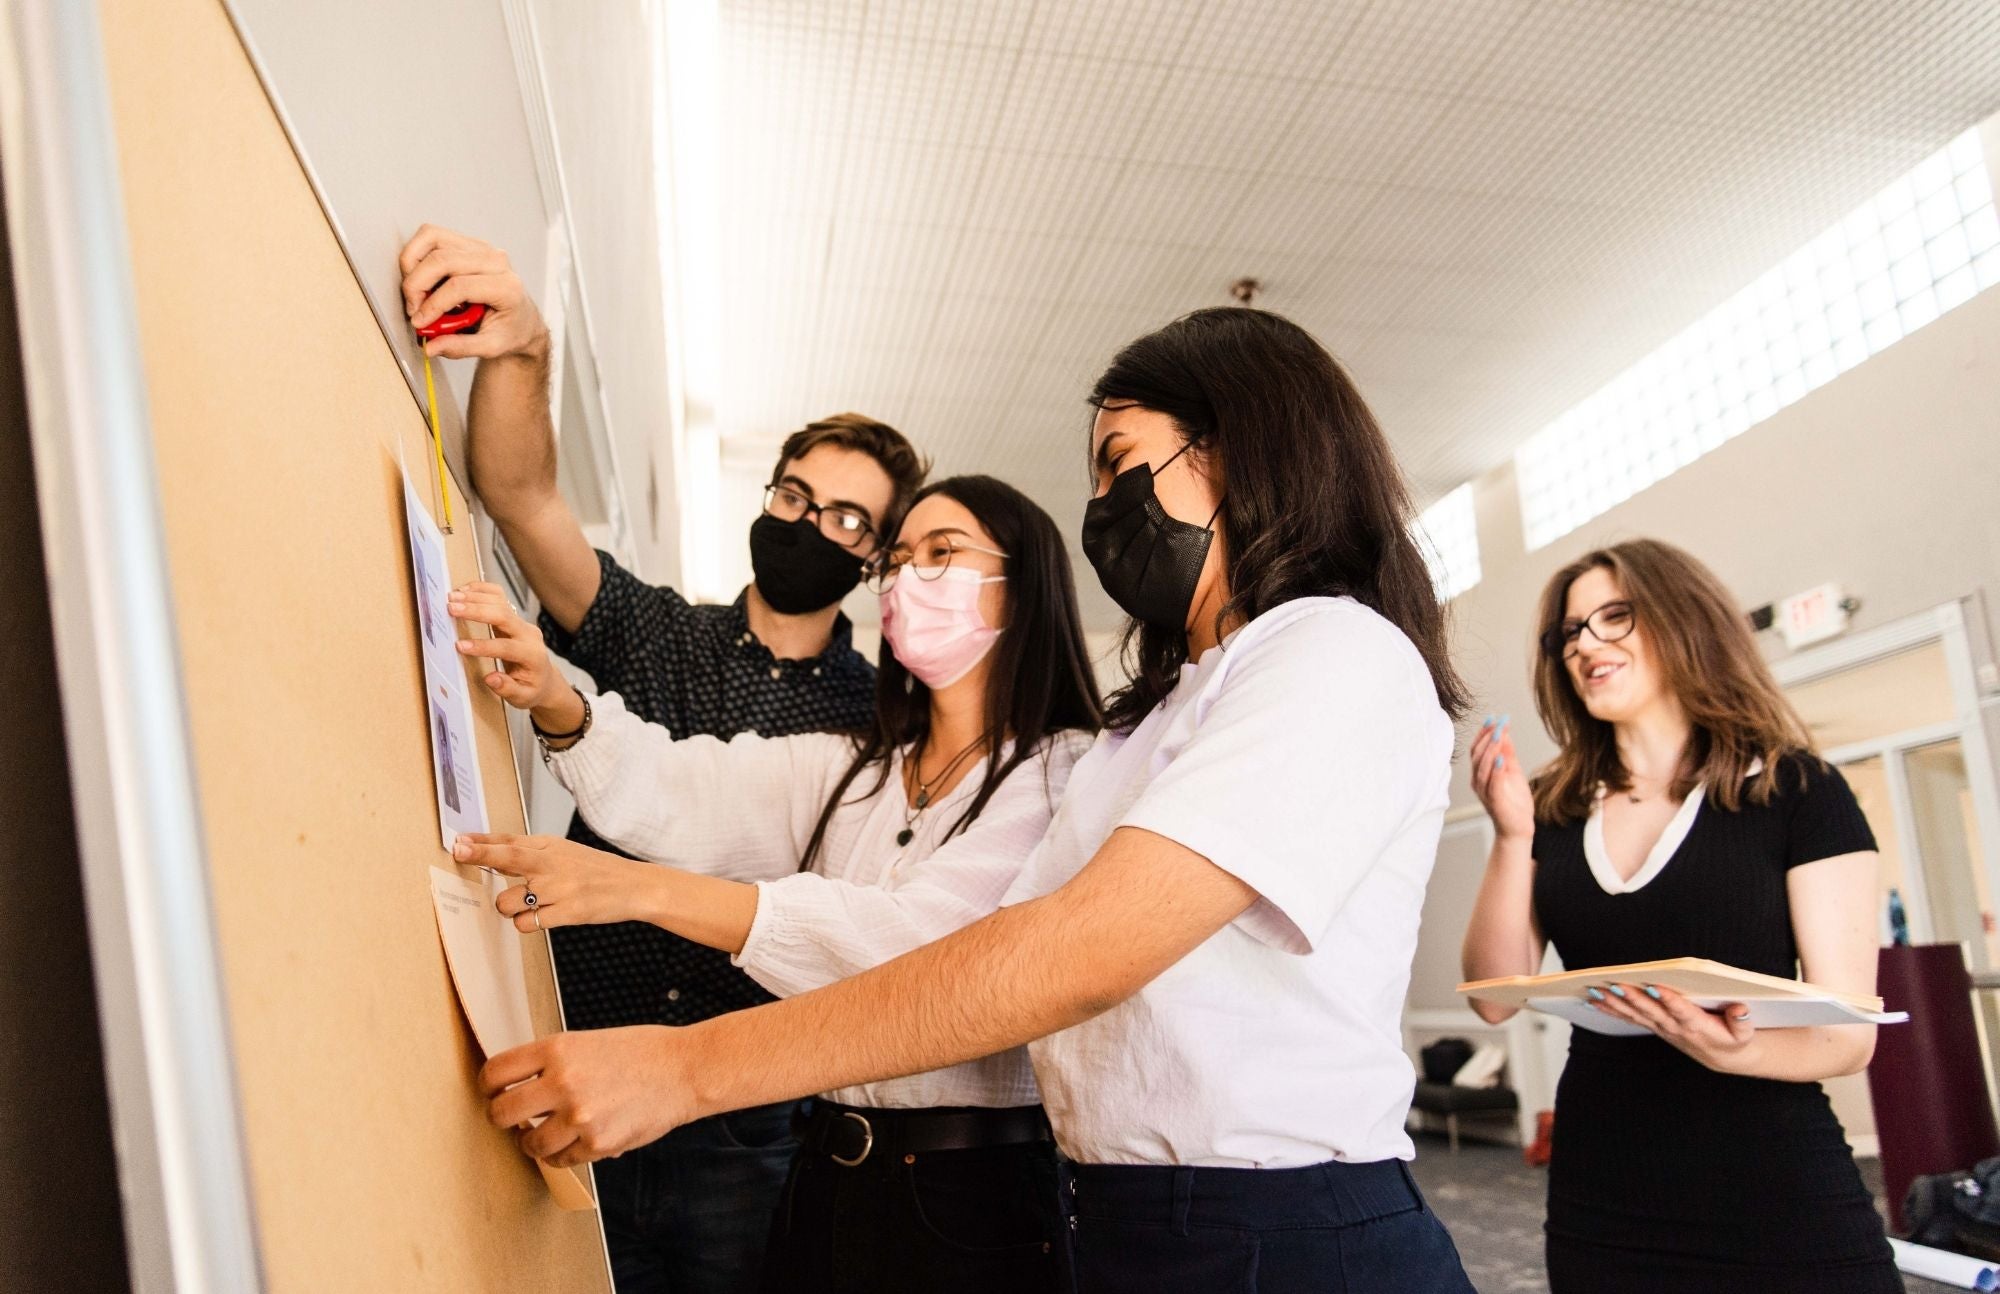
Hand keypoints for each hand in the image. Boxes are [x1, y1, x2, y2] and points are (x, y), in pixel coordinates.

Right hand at [399, 225, 546, 360]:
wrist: (522, 320)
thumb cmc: (510, 331)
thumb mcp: (491, 347)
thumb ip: (460, 348)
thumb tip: (430, 347)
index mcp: (507, 286)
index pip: (459, 286)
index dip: (433, 304)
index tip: (419, 322)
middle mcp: (496, 260)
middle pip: (442, 259)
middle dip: (416, 285)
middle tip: (413, 309)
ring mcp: (481, 247)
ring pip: (432, 238)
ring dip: (412, 264)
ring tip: (414, 292)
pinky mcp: (468, 243)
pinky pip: (432, 236)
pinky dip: (417, 254)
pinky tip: (421, 278)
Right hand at [450, 581, 565, 711]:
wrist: (544, 677)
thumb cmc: (531, 688)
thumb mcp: (522, 697)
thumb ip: (508, 689)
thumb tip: (491, 679)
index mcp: (532, 655)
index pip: (507, 647)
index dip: (483, 646)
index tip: (459, 646)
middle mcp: (529, 634)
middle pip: (503, 616)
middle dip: (476, 611)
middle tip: (451, 609)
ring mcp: (522, 622)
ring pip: (500, 602)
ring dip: (475, 597)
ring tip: (452, 598)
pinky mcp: (514, 615)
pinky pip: (499, 596)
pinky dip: (482, 590)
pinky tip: (464, 590)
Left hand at [452, 832, 654, 931]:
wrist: (633, 886)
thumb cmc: (594, 870)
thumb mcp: (564, 852)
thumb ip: (530, 854)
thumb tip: (491, 856)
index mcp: (549, 846)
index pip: (509, 841)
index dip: (481, 842)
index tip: (459, 840)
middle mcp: (552, 864)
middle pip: (508, 858)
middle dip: (481, 855)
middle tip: (459, 852)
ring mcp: (559, 888)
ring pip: (509, 902)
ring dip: (508, 908)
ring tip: (525, 905)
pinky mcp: (567, 912)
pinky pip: (527, 923)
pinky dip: (525, 923)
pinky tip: (539, 917)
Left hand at [481, 1026, 699, 1166]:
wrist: (684, 1071)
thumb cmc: (641, 1053)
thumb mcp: (588, 1042)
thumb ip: (552, 1062)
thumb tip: (517, 1086)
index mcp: (558, 1049)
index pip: (496, 1072)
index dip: (488, 1086)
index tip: (492, 1092)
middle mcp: (564, 1082)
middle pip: (502, 1112)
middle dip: (502, 1118)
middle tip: (511, 1118)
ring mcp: (579, 1116)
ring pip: (530, 1143)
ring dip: (531, 1141)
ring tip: (542, 1133)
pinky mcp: (597, 1143)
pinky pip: (560, 1160)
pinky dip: (561, 1155)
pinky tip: (570, 1142)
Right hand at [1470, 715, 1533, 842]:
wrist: (1518, 829)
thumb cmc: (1513, 802)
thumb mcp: (1513, 772)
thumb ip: (1507, 753)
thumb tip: (1504, 731)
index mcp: (1480, 773)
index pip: (1476, 749)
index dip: (1483, 733)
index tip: (1493, 718)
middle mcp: (1478, 782)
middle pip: (1477, 756)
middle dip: (1487, 738)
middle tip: (1498, 723)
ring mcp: (1485, 792)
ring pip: (1482, 768)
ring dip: (1490, 750)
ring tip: (1499, 735)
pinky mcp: (1495, 801)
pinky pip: (1493, 783)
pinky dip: (1496, 770)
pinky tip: (1501, 758)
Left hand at [1589, 983, 1757, 1072]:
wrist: (1723, 1056)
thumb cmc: (1733, 1038)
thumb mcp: (1745, 1033)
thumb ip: (1742, 1020)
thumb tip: (1741, 1008)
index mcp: (1698, 1027)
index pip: (1683, 1013)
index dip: (1670, 1001)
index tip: (1657, 988)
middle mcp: (1676, 1028)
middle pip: (1652, 1012)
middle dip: (1633, 998)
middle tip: (1615, 985)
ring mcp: (1662, 1028)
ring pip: (1636, 1015)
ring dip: (1615, 1003)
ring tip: (1596, 990)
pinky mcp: (1655, 1027)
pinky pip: (1630, 1018)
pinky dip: (1612, 1010)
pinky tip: (1594, 1000)